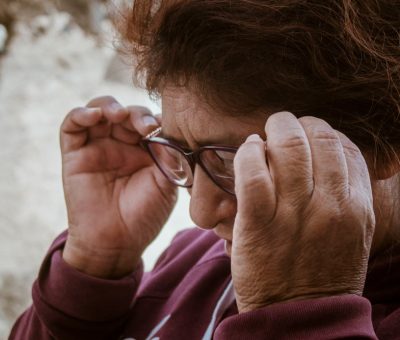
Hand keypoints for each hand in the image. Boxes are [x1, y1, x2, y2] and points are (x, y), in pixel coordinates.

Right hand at [61, 96, 176, 277]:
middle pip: (127, 112)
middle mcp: (122, 144)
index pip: (150, 121)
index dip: (156, 120)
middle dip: (137, 114)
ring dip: (110, 106)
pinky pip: (72, 125)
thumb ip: (170, 155)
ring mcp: (98, 146)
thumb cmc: (144, 215)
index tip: (163, 130)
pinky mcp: (75, 153)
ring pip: (100, 110)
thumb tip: (170, 131)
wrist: (116, 242)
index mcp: (145, 150)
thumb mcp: (166, 184)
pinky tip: (95, 115)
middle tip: (146, 127)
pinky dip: (81, 114)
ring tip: (119, 115)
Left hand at [232, 111, 374, 312]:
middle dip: (299, 123)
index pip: (346, 147)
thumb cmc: (323, 272)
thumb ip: (347, 195)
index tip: (309, 134)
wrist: (299, 317)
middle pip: (319, 138)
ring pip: (288, 147)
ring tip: (267, 134)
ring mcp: (294, 213)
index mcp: (357, 207)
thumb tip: (330, 158)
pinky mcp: (258, 222)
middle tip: (285, 126)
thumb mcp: (352, 234)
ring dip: (275, 130)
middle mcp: (330, 205)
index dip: (324, 132)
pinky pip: (253, 171)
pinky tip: (249, 150)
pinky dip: (249, 152)